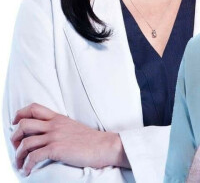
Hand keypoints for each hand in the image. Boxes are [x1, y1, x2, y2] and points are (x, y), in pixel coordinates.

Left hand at [11, 103, 127, 175]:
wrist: (106, 146)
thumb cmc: (92, 140)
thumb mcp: (74, 127)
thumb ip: (60, 127)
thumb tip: (47, 135)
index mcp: (58, 118)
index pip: (33, 108)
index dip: (19, 115)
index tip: (15, 124)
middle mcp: (54, 125)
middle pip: (23, 124)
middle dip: (14, 138)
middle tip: (16, 148)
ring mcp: (55, 137)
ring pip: (25, 143)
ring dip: (18, 156)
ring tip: (20, 164)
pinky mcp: (56, 150)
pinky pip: (33, 157)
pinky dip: (26, 165)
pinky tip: (28, 171)